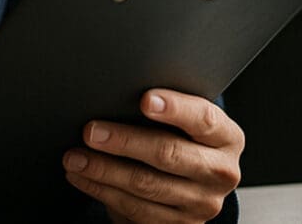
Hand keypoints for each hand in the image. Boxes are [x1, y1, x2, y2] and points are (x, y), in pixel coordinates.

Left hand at [62, 89, 242, 223]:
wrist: (192, 183)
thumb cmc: (180, 138)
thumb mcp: (184, 121)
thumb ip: (164, 109)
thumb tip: (117, 91)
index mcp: (227, 138)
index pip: (203, 119)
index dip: (175, 109)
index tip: (144, 99)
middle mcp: (220, 172)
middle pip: (168, 154)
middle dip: (124, 141)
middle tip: (90, 131)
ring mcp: (201, 203)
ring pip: (146, 185)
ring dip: (103, 170)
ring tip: (75, 157)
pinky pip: (136, 209)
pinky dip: (103, 190)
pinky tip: (82, 177)